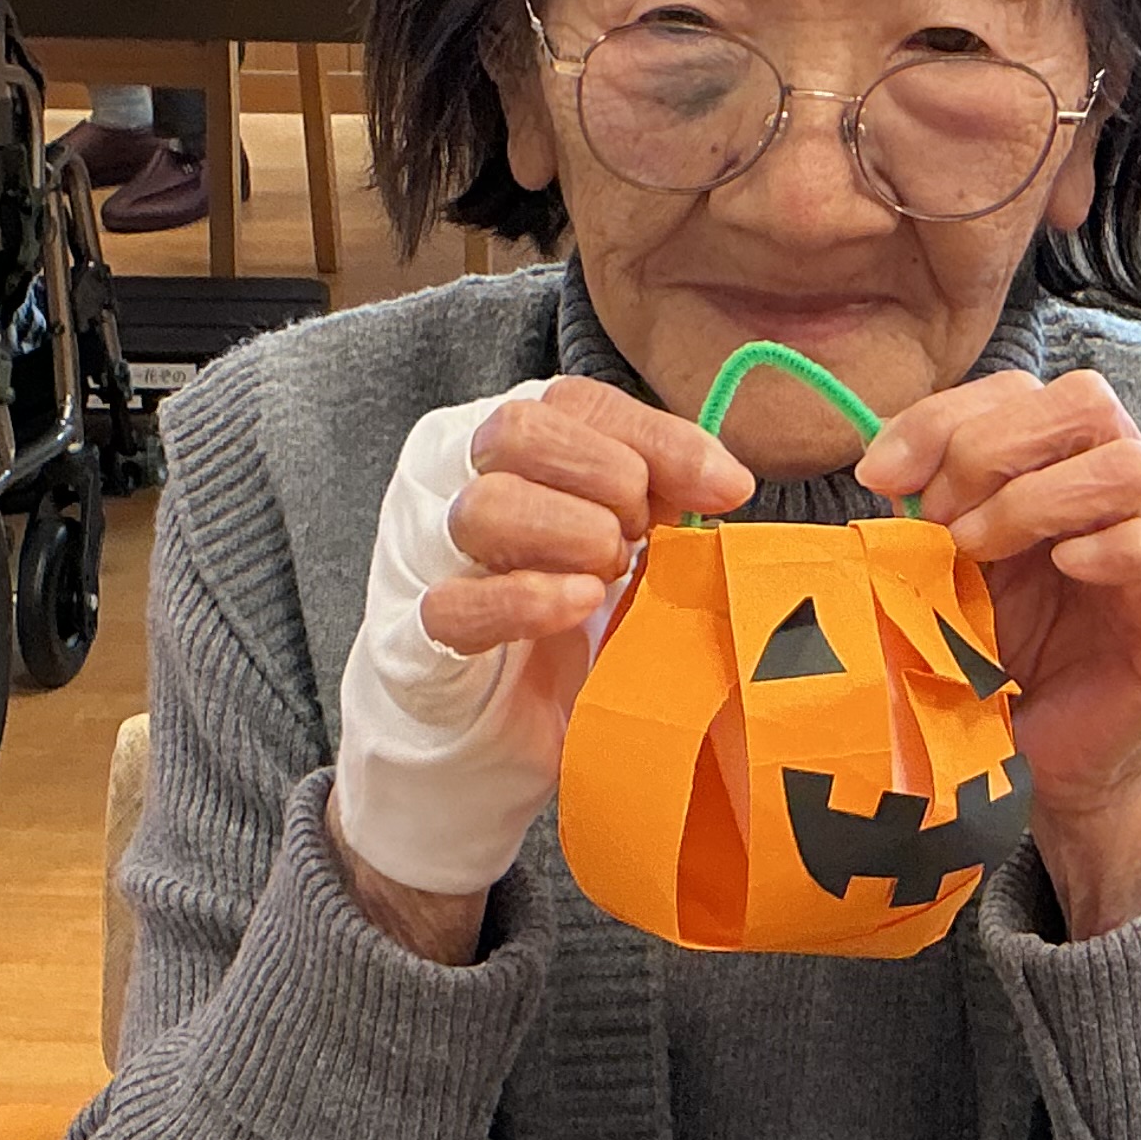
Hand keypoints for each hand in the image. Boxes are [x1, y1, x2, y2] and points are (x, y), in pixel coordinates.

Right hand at [329, 379, 751, 945]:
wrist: (486, 737)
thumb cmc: (556, 625)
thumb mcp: (621, 545)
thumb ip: (663, 498)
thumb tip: (729, 481)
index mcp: (503, 447)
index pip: (573, 401)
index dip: (654, 438)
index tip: (723, 490)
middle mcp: (448, 482)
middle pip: (517, 429)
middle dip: (605, 479)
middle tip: (640, 538)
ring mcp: (420, 559)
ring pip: (484, 507)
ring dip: (573, 538)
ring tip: (607, 579)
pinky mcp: (411, 642)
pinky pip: (456, 606)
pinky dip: (529, 600)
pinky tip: (579, 604)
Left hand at [857, 373, 1140, 936]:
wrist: (1049, 768)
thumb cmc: (997, 667)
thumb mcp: (942, 576)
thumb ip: (923, 515)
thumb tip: (881, 470)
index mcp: (1065, 468)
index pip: (1021, 392)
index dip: (945, 418)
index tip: (880, 478)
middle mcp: (1125, 492)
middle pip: (1085, 401)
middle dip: (991, 449)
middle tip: (940, 523)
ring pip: (1132, 465)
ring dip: (1037, 500)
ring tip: (981, 554)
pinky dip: (1128, 548)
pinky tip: (1070, 567)